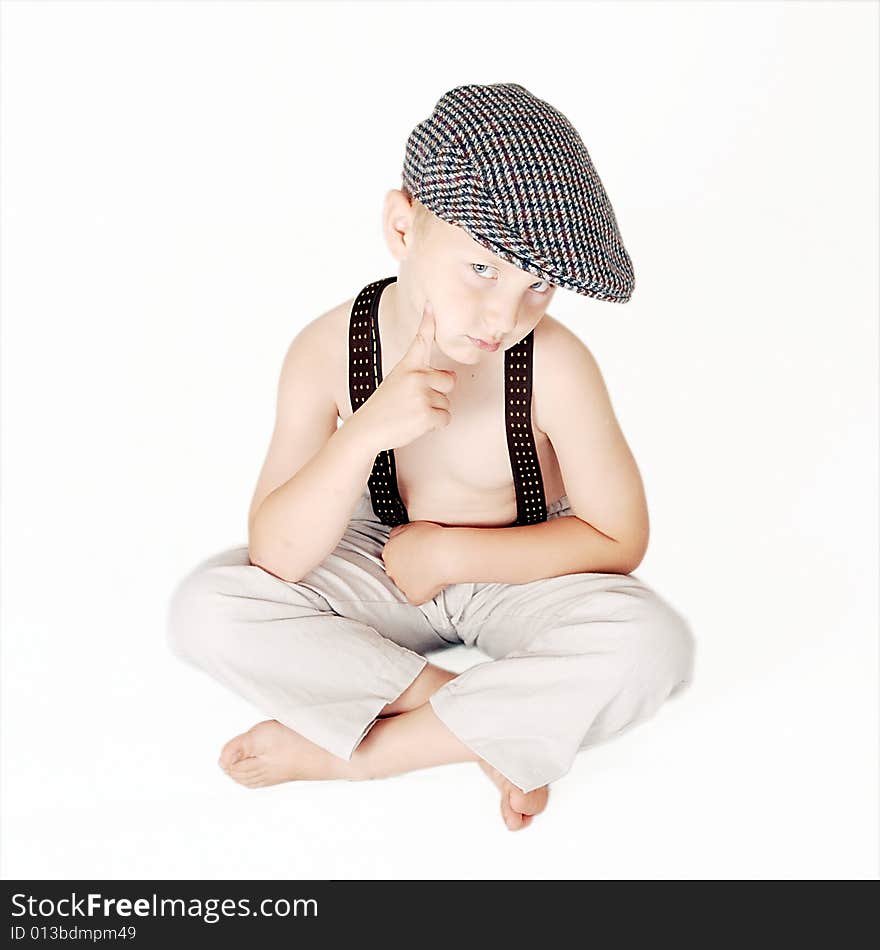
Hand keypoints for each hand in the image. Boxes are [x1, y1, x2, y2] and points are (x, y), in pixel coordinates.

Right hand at [352, 301, 456, 452]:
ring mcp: (422, 394)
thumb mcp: (396, 382)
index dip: (428, 321)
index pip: (421, 340)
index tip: (431, 305)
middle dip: (440, 392)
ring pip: (447, 402)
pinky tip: (416, 423)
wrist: (367, 429)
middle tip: (418, 401)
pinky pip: (446, 418)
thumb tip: (451, 377)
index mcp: (407, 366)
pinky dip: (435, 424)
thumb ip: (421, 376)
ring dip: (434, 411)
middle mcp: (416, 376)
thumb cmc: (383, 408)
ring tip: (412, 414)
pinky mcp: (427, 414)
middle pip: (450, 380)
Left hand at [381, 520, 450, 605]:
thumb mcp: (410, 526)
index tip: (416, 555)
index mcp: (389, 551)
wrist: (444, 553)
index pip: (392, 556)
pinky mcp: (412, 596)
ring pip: (405, 585)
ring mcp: (401, 584)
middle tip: (424, 563)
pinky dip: (423, 594)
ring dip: (415, 580)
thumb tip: (397, 535)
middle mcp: (391, 568)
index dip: (405, 556)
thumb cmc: (432, 538)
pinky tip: (432, 585)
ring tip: (431, 572)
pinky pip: (415, 598)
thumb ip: (398, 533)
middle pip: (396, 571)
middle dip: (408, 569)